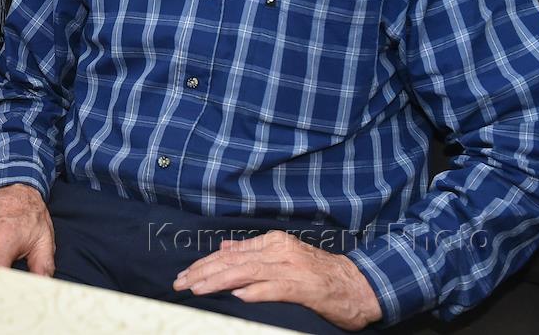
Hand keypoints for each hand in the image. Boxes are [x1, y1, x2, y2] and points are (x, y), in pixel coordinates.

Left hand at [173, 230, 381, 330]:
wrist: (358, 285)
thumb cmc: (319, 274)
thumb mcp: (284, 256)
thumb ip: (254, 251)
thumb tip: (225, 248)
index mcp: (273, 242)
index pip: (230, 254)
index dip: (205, 264)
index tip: (184, 275)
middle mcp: (279, 251)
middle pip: (233, 261)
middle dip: (203, 272)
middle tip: (180, 283)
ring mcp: (291, 267)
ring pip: (247, 272)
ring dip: (219, 281)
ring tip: (197, 288)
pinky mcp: (304, 286)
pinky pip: (275, 288)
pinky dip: (255, 292)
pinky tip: (238, 297)